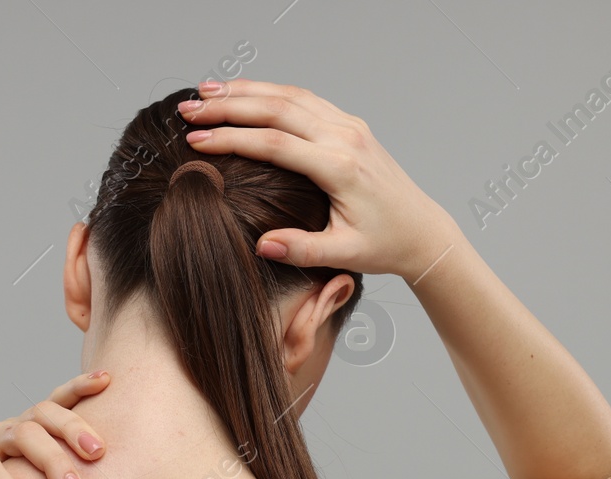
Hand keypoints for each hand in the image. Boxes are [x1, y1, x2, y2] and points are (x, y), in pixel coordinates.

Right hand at [177, 79, 453, 279]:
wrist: (421, 230)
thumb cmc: (383, 245)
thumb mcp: (344, 255)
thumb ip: (303, 249)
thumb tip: (262, 245)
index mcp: (340, 167)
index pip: (275, 144)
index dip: (232, 138)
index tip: (196, 141)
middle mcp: (345, 137)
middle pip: (278, 109)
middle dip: (229, 106)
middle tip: (189, 109)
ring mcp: (348, 126)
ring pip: (289, 96)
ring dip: (246, 91)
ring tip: (206, 91)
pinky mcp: (349, 125)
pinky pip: (304, 99)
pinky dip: (270, 93)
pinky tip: (244, 94)